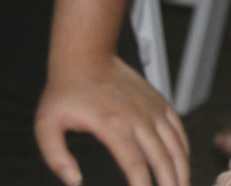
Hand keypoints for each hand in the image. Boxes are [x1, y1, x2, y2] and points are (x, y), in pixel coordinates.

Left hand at [34, 56, 187, 185]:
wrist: (86, 56)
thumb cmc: (66, 91)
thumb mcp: (46, 126)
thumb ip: (56, 158)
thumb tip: (74, 182)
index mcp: (112, 125)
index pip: (135, 165)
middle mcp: (138, 117)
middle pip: (163, 159)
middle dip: (170, 185)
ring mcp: (151, 109)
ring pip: (176, 145)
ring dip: (182, 171)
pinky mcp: (158, 102)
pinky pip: (178, 129)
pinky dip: (184, 149)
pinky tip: (183, 164)